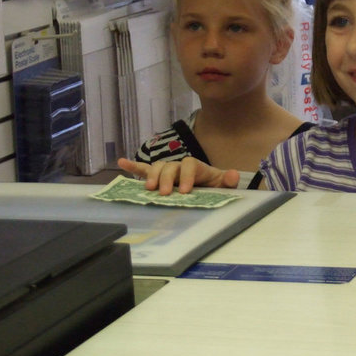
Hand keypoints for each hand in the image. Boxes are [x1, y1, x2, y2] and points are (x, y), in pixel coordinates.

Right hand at [117, 156, 239, 194]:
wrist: (208, 186)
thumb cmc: (214, 186)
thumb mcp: (223, 185)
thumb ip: (228, 180)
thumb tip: (233, 175)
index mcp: (196, 167)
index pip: (190, 165)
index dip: (187, 176)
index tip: (185, 190)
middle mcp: (179, 166)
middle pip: (170, 166)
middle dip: (166, 178)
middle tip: (164, 193)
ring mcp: (167, 170)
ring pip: (157, 167)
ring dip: (151, 175)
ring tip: (148, 188)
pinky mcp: (157, 176)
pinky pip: (143, 169)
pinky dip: (132, 166)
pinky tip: (121, 162)